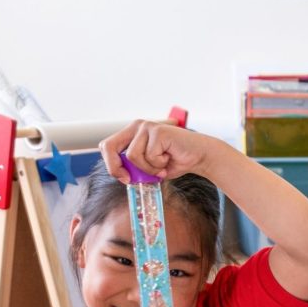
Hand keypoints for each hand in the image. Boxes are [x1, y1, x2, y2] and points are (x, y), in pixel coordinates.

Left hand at [100, 120, 216, 183]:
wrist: (199, 156)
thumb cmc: (176, 161)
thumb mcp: (150, 167)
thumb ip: (136, 168)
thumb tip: (123, 175)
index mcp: (132, 133)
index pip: (108, 146)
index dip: (111, 164)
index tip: (124, 178)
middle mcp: (136, 126)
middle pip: (110, 146)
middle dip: (116, 167)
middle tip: (128, 180)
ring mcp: (146, 127)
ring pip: (133, 156)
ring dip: (148, 168)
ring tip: (162, 166)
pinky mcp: (157, 131)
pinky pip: (149, 156)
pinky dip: (159, 165)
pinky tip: (169, 159)